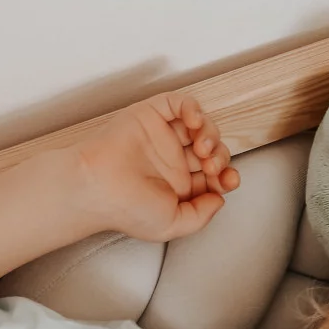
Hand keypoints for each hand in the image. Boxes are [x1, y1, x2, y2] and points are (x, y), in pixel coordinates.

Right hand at [72, 91, 240, 242]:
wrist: (99, 188)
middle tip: (211, 167)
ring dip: (210, 134)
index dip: (227, 175)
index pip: (213, 175)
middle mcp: (173, 160)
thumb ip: (201, 215)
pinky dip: (193, 108)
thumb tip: (220, 199)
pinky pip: (179, 104)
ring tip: (202, 148)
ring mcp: (162, 137)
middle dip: (220, 157)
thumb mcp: (173, 224)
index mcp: (179, 185)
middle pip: (211, 149)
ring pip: (199, 126)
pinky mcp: (151, 116)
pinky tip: (194, 122)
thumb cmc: (128, 209)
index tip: (229, 180)